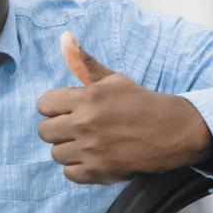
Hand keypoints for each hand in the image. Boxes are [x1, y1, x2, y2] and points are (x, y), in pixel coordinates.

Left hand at [36, 32, 212, 183]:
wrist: (169, 131)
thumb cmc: (137, 103)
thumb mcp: (113, 79)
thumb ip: (85, 65)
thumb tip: (66, 39)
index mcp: (86, 98)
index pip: (43, 105)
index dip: (53, 108)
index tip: (66, 110)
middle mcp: (85, 124)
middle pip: (44, 131)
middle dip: (57, 129)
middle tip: (76, 128)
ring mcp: (91, 149)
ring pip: (55, 153)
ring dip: (68, 149)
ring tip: (87, 143)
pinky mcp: (98, 170)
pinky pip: (68, 173)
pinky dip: (78, 167)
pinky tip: (93, 157)